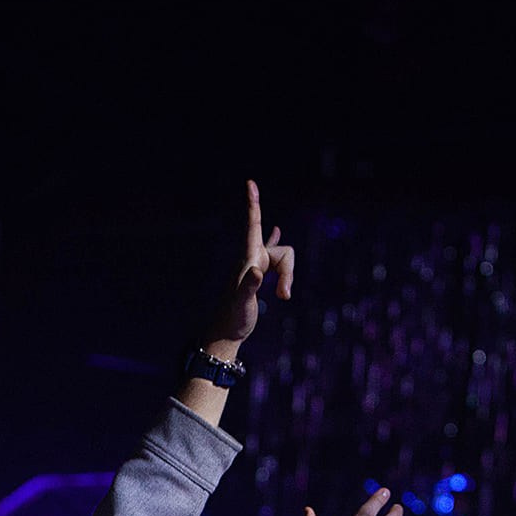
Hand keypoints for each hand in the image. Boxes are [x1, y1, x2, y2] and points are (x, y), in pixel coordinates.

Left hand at [203, 180, 294, 348]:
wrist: (226, 332)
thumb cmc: (233, 318)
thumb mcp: (242, 302)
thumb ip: (249, 285)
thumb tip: (258, 272)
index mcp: (248, 258)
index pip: (253, 225)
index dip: (253, 205)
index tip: (250, 183)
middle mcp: (252, 257)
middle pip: (283, 251)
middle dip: (289, 271)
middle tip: (283, 297)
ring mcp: (256, 265)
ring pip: (284, 259)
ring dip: (289, 277)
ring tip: (282, 297)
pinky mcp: (259, 273)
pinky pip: (274, 254)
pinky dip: (278, 244)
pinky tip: (277, 230)